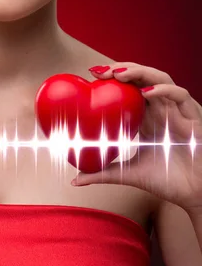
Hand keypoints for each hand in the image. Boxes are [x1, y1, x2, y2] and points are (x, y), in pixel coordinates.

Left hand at [72, 62, 201, 212]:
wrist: (195, 196)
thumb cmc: (167, 181)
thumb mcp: (129, 174)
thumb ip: (103, 173)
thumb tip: (75, 180)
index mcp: (146, 115)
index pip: (129, 86)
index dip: (111, 76)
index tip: (90, 74)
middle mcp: (161, 108)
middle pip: (142, 76)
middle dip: (121, 69)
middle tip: (100, 72)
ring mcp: (177, 110)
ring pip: (160, 77)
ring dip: (140, 72)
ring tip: (119, 75)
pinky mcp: (193, 116)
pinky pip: (180, 94)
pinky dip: (164, 90)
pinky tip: (147, 92)